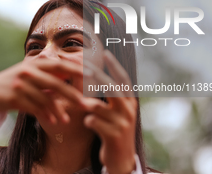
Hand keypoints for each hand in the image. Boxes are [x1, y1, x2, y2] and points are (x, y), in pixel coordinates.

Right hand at [0, 59, 83, 122]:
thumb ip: (49, 75)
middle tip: (86, 105)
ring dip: (57, 111)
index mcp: (35, 63)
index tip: (92, 76)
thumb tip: (72, 76)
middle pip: (55, 83)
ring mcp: (20, 84)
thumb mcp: (31, 74)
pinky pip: (33, 108)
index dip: (76, 69)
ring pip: (45, 99)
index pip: (60, 65)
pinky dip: (44, 115)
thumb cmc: (16, 83)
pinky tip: (53, 121)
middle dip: (72, 95)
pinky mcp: (13, 97)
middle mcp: (28, 71)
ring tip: (66, 121)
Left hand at [82, 50, 136, 173]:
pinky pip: (94, 123)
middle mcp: (129, 110)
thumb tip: (94, 74)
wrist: (121, 159)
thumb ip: (109, 96)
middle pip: (112, 88)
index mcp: (130, 101)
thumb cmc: (113, 129)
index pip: (123, 79)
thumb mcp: (115, 111)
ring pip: (99, 107)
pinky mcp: (114, 136)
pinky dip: (88, 121)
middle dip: (97, 76)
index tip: (105, 52)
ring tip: (81, 104)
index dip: (114, 66)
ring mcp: (123, 123)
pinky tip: (87, 123)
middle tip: (83, 66)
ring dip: (87, 104)